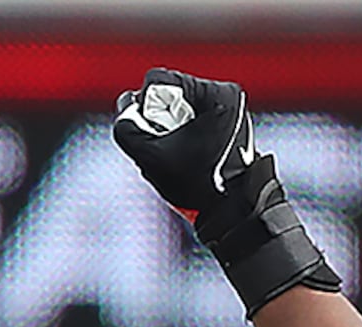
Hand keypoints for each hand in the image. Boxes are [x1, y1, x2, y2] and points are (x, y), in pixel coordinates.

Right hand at [111, 68, 262, 217]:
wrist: (235, 211)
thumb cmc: (199, 186)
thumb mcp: (151, 158)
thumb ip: (126, 129)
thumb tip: (126, 106)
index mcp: (215, 93)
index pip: (158, 80)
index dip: (143, 107)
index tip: (153, 133)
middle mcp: (225, 94)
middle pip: (169, 94)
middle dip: (157, 121)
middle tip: (165, 147)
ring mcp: (229, 109)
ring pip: (179, 108)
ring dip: (169, 129)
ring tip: (178, 154)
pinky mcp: (228, 124)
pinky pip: (192, 120)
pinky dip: (182, 136)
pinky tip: (186, 156)